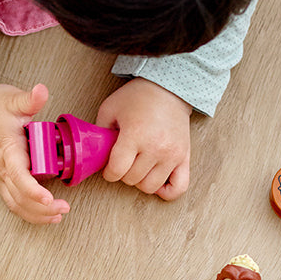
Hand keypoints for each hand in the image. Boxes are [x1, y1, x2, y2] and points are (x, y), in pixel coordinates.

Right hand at [0, 82, 70, 224]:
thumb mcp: (13, 99)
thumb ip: (30, 99)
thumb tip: (41, 92)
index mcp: (6, 150)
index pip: (18, 176)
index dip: (33, 191)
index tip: (48, 198)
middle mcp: (1, 168)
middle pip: (19, 198)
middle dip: (42, 209)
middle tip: (64, 208)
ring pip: (15, 205)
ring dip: (36, 215)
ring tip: (58, 215)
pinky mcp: (1, 179)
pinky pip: (13, 202)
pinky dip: (29, 212)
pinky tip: (45, 214)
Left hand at [96, 78, 191, 199]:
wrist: (168, 88)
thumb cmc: (139, 97)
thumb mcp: (110, 109)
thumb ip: (100, 133)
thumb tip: (95, 154)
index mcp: (135, 135)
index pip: (117, 170)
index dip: (108, 173)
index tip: (108, 168)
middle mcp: (155, 147)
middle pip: (132, 179)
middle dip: (122, 174)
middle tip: (123, 162)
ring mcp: (172, 154)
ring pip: (150, 187)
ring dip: (140, 181)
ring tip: (138, 167)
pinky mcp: (184, 158)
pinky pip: (179, 187)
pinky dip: (166, 191)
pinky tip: (156, 180)